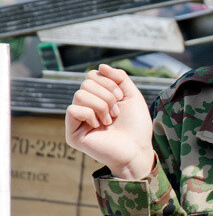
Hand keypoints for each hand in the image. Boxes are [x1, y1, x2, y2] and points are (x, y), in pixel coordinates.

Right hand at [65, 64, 153, 178]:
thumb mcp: (132, 95)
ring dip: (101, 106)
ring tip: (109, 120)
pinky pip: (72, 109)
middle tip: (116, 112)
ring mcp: (78, 120)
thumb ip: (119, 77)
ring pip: (79, 94)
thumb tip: (100, 66)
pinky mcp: (73, 133)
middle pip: (86, 83)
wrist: (137, 149)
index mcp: (97, 97)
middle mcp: (86, 106)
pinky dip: (89, 114)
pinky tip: (98, 126)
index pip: (92, 75)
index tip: (121, 98)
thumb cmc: (136, 125)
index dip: (108, 82)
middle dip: (107, 95)